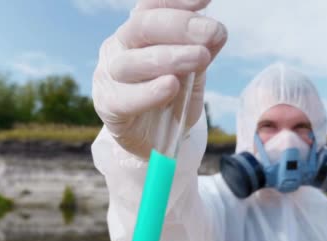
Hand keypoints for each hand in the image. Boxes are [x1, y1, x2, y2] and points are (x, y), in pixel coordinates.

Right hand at [92, 0, 226, 157]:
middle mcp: (119, 48)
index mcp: (137, 33)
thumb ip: (201, 52)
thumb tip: (218, 33)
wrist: (154, 140)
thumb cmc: (170, 100)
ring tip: (201, 57)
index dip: (177, 0)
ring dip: (170, 57)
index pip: (151, 6)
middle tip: (212, 31)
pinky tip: (171, 85)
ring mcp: (109, 76)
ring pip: (132, 61)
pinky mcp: (108, 106)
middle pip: (141, 26)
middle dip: (180, 25)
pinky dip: (149, 92)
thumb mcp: (191, 73)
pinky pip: (126, 98)